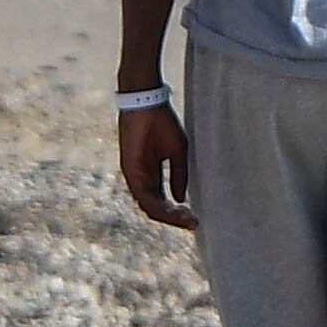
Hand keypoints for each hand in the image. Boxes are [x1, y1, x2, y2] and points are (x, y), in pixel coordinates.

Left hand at [114, 97, 194, 228]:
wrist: (147, 104)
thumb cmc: (162, 124)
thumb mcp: (177, 153)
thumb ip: (178, 176)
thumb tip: (181, 199)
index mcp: (153, 175)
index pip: (163, 201)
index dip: (178, 212)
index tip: (195, 219)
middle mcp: (143, 178)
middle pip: (156, 208)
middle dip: (175, 218)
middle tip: (193, 222)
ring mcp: (135, 175)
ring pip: (149, 205)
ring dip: (167, 215)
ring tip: (185, 218)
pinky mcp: (130, 170)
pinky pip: (141, 195)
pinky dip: (156, 205)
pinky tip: (171, 210)